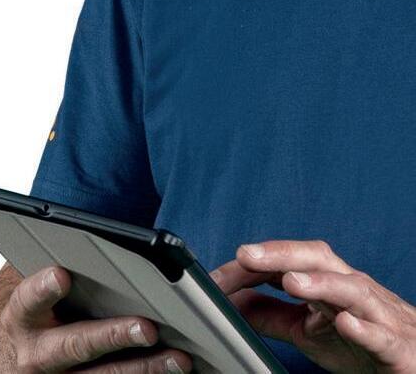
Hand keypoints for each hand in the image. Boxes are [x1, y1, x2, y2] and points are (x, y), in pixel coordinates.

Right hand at [0, 263, 192, 371]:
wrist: (15, 355)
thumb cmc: (37, 311)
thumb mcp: (38, 289)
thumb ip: (63, 270)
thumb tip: (106, 244)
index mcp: (21, 317)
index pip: (29, 299)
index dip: (43, 289)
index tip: (61, 275)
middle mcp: (35, 355)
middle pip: (76, 345)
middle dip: (113, 336)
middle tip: (147, 328)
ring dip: (144, 368)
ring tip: (177, 358)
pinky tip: (171, 372)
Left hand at [209, 239, 415, 372]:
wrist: (414, 359)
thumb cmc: (361, 340)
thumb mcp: (307, 329)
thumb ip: (272, 315)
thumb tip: (232, 302)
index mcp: (327, 281)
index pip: (286, 262)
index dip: (251, 267)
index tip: (217, 278)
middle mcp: (350, 287)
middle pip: (317, 259)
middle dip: (281, 254)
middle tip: (246, 255)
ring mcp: (375, 313)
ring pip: (350, 289)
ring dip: (320, 282)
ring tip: (290, 280)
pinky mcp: (396, 345)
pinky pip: (380, 334)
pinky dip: (363, 328)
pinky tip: (345, 325)